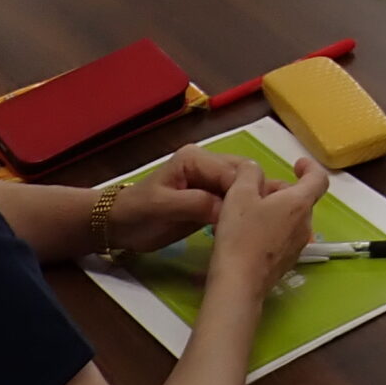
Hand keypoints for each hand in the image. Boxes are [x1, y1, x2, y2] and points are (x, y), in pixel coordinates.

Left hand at [110, 144, 260, 254]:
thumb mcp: (163, 207)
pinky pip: (235, 202)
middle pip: (244, 175)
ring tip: (266, 224)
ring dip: (254, 203)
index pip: (232, 172)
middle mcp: (208, 165)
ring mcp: (210, 182)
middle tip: (265, 220)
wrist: (118, 226)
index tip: (256, 216)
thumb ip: (196, 203)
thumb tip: (231, 209)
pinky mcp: (211, 200)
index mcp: (196, 158)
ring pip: (243, 188)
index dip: (246, 192)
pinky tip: (256, 226)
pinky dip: (246, 212)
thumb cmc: (137, 213)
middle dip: (256, 195)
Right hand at [204, 157, 328, 297]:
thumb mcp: (239, 195)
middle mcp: (305, 224)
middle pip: (300, 199)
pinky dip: (271, 228)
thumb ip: (249, 174)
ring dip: (274, 210)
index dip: (310, 167)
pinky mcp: (287, 262)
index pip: (319, 179)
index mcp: (299, 203)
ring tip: (246, 213)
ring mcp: (297, 246)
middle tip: (254, 192)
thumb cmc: (241, 236)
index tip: (297, 164)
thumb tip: (255, 169)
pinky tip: (247, 235)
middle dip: (280, 191)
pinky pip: (284, 236)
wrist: (239, 284)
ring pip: (291, 218)